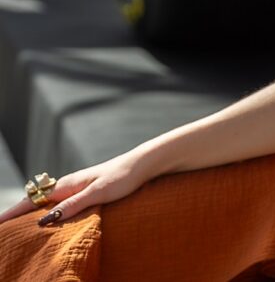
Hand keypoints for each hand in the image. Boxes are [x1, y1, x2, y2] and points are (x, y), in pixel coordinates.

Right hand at [0, 152, 149, 226]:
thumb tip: (44, 220)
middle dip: (17, 214)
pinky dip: (48, 210)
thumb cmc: (123, 177)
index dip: (14, 213)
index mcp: (67, 185)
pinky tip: (48, 217)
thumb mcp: (98, 193)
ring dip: (32, 213)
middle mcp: (68, 185)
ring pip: (47, 202)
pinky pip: (60, 202)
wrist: (143, 164)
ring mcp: (77, 187)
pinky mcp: (86, 190)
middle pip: (36, 202)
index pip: (33, 201)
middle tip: (2, 228)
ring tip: (17, 226)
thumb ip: (73, 205)